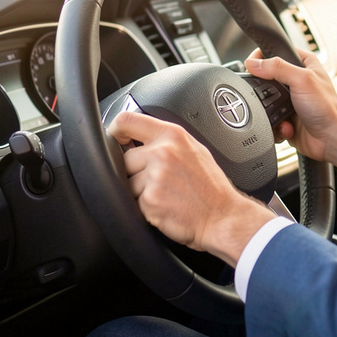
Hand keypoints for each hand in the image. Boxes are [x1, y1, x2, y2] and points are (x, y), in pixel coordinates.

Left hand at [110, 110, 273, 265]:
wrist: (222, 216)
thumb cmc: (211, 187)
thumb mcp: (194, 150)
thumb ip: (166, 141)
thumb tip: (137, 138)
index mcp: (172, 135)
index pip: (127, 120)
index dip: (114, 130)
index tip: (115, 139)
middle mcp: (162, 152)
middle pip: (124, 158)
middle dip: (134, 171)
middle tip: (158, 181)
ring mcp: (155, 176)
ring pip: (127, 183)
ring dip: (139, 191)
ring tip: (166, 194)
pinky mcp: (150, 200)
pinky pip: (133, 202)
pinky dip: (146, 206)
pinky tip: (166, 206)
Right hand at [244, 49, 336, 174]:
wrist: (330, 139)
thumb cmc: (327, 109)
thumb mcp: (302, 80)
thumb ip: (277, 68)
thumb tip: (254, 63)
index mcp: (304, 64)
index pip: (277, 51)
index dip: (263, 56)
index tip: (252, 64)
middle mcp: (297, 80)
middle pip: (267, 77)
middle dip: (264, 89)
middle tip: (269, 94)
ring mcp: (290, 100)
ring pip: (265, 100)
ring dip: (270, 109)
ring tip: (282, 113)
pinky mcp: (285, 117)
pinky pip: (268, 117)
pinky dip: (275, 123)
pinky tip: (287, 125)